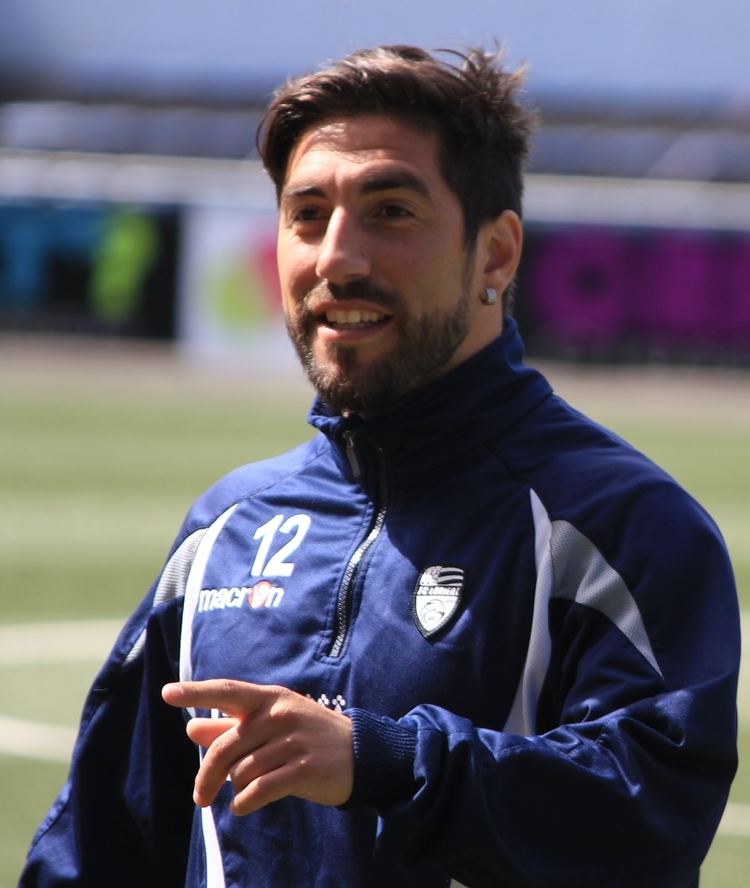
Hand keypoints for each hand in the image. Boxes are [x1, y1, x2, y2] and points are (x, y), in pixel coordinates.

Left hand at [162, 680, 353, 815]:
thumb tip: (191, 729)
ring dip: (238, 787)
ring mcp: (293, 740)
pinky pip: (258, 791)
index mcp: (270, 698)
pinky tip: (244, 806)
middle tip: (200, 798)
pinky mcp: (303, 769)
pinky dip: (245, 803)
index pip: (228, 691)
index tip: (167, 693)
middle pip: (225, 747)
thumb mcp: (272, 724)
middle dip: (208, 776)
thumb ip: (231, 727)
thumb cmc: (308, 736)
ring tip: (252, 788)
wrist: (361, 754)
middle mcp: (280, 714)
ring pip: (242, 772)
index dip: (196, 692)